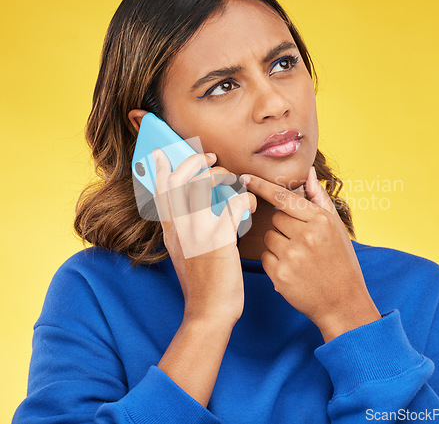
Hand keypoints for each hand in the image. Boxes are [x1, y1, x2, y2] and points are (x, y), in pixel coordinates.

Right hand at [153, 150, 256, 325]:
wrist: (208, 313)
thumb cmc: (201, 284)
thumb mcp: (181, 254)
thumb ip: (180, 231)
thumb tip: (184, 212)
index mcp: (170, 231)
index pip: (159, 190)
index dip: (160, 167)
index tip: (163, 153)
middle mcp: (179, 227)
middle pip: (179, 178)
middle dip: (195, 161)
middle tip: (212, 159)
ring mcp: (197, 231)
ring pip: (203, 183)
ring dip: (223, 175)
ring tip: (235, 184)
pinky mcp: (219, 239)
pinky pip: (233, 203)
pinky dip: (246, 198)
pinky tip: (251, 207)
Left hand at [239, 166, 380, 340]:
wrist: (344, 303)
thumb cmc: (341, 261)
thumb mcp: (337, 227)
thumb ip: (319, 198)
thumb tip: (308, 172)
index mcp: (320, 221)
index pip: (282, 197)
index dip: (261, 186)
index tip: (245, 177)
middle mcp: (306, 236)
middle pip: (275, 218)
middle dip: (283, 227)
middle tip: (301, 242)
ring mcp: (292, 257)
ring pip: (268, 237)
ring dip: (278, 244)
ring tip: (299, 257)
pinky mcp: (280, 275)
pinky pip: (265, 257)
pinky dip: (274, 262)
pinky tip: (292, 270)